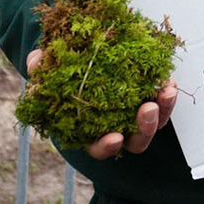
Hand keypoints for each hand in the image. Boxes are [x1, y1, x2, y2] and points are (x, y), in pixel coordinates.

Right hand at [28, 49, 176, 159]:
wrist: (84, 56)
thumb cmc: (64, 70)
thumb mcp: (48, 68)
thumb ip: (41, 67)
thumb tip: (35, 61)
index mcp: (90, 130)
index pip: (99, 147)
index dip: (107, 146)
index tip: (115, 138)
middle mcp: (116, 128)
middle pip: (135, 141)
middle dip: (143, 129)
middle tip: (146, 108)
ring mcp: (135, 116)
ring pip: (153, 125)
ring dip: (162, 111)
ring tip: (165, 91)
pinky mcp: (150, 99)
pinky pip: (163, 104)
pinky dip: (167, 95)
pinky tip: (168, 80)